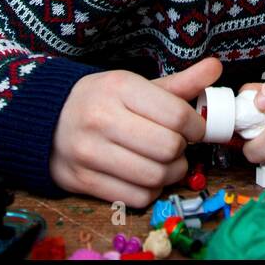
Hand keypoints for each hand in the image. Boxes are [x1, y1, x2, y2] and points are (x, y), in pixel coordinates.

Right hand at [51, 57, 220, 206]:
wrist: (47, 120)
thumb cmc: (102, 100)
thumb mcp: (136, 85)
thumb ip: (179, 83)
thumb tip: (216, 67)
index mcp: (119, 87)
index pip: (177, 116)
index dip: (196, 127)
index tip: (194, 129)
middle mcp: (101, 118)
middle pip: (169, 148)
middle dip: (182, 151)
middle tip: (177, 146)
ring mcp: (89, 152)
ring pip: (155, 177)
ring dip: (170, 174)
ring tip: (165, 162)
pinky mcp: (81, 180)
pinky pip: (136, 197)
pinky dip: (150, 191)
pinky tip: (145, 176)